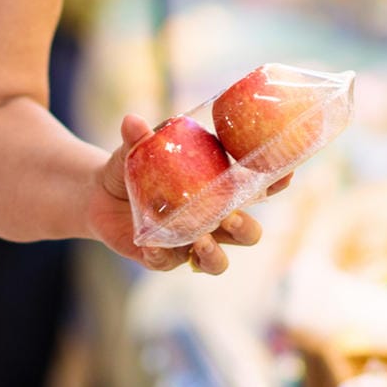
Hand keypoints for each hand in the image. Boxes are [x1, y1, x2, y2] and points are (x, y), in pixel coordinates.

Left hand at [85, 114, 289, 274]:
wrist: (101, 194)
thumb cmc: (133, 166)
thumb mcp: (136, 149)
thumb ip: (140, 138)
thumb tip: (132, 121)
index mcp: (219, 189)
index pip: (257, 188)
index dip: (275, 182)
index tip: (286, 172)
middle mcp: (212, 220)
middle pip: (247, 233)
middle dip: (245, 227)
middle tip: (231, 216)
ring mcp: (190, 243)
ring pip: (217, 261)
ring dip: (215, 254)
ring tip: (201, 241)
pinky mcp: (163, 258)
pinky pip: (169, 264)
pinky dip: (162, 257)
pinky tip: (152, 246)